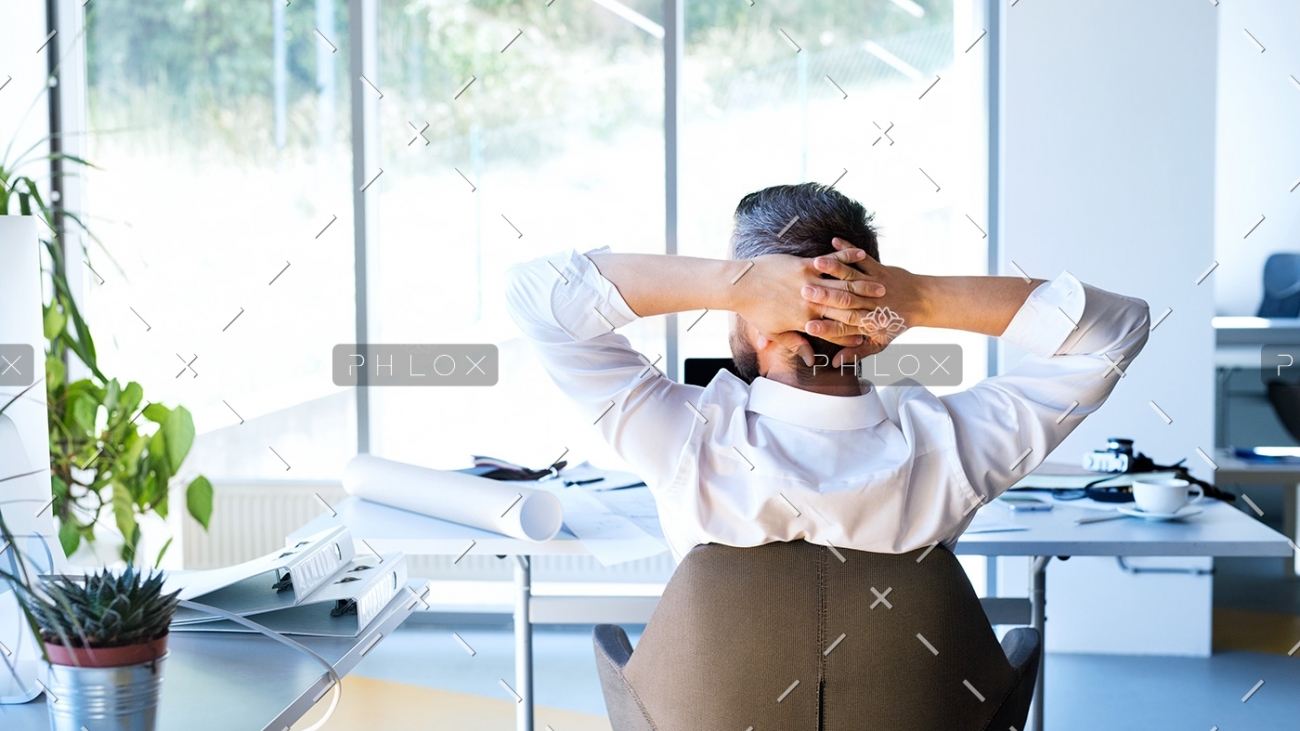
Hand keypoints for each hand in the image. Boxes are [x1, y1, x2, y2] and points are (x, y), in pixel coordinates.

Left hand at [731, 247, 887, 364]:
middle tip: (886, 312)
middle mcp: (812, 302)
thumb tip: (810, 358)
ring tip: (882, 287)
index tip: (870, 337)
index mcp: (805, 320)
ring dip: (864, 285)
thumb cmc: (755, 309)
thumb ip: (795, 344)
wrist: (741, 284)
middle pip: (846, 308)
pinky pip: (831, 261)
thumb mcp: (774, 331)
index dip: (854, 334)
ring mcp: (809, 281)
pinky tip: (861, 254)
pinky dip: (847, 256)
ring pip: (843, 284)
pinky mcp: (805, 264)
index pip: (836, 331)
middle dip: (868, 310)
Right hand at [800, 238, 929, 366]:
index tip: (809, 327)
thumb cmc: (897, 323)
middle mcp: (870, 303)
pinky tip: (834, 241)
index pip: (844, 328)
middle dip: (824, 296)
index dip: (827, 328)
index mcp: (869, 323)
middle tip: (803, 293)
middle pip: (845, 301)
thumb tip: (836, 364)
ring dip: (834, 269)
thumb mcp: (879, 343)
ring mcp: (874, 284)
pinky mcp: (879, 269)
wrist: (923, 301)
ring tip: (816, 264)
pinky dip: (849, 250)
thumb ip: (856, 353)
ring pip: (852, 277)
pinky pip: (862, 259)